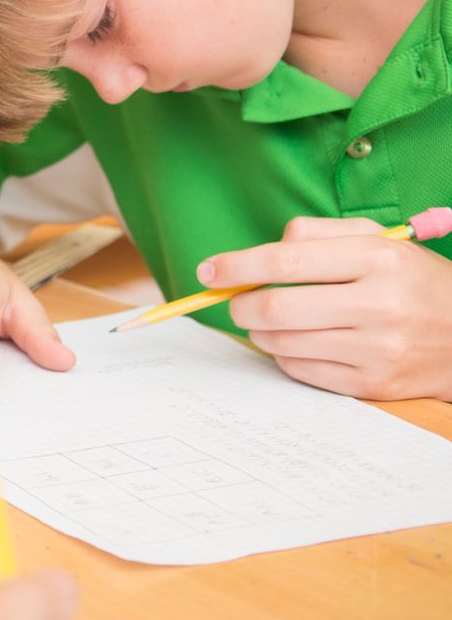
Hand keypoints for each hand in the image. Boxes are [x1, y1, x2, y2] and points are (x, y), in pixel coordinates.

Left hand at [205, 216, 451, 400]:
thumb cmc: (410, 280)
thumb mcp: (376, 241)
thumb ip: (315, 234)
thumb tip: (254, 255)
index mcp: (378, 259)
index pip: (285, 260)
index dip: (236, 266)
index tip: (209, 270)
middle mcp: (379, 305)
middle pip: (275, 308)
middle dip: (240, 304)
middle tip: (236, 300)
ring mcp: (377, 350)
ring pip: (282, 343)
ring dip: (259, 331)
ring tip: (270, 321)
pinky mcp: (373, 385)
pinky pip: (301, 371)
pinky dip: (284, 355)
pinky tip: (298, 342)